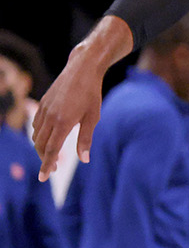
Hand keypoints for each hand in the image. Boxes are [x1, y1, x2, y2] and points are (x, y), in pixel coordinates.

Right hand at [31, 26, 125, 176]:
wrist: (82, 69)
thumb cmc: (92, 94)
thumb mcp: (93, 117)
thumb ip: (86, 139)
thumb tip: (84, 160)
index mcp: (63, 122)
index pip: (51, 150)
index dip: (46, 165)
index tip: (43, 177)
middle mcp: (50, 117)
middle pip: (41, 145)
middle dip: (45, 158)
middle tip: (54, 168)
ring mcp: (44, 109)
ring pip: (37, 135)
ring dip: (42, 147)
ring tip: (53, 154)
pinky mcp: (42, 103)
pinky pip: (37, 124)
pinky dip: (40, 135)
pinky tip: (49, 137)